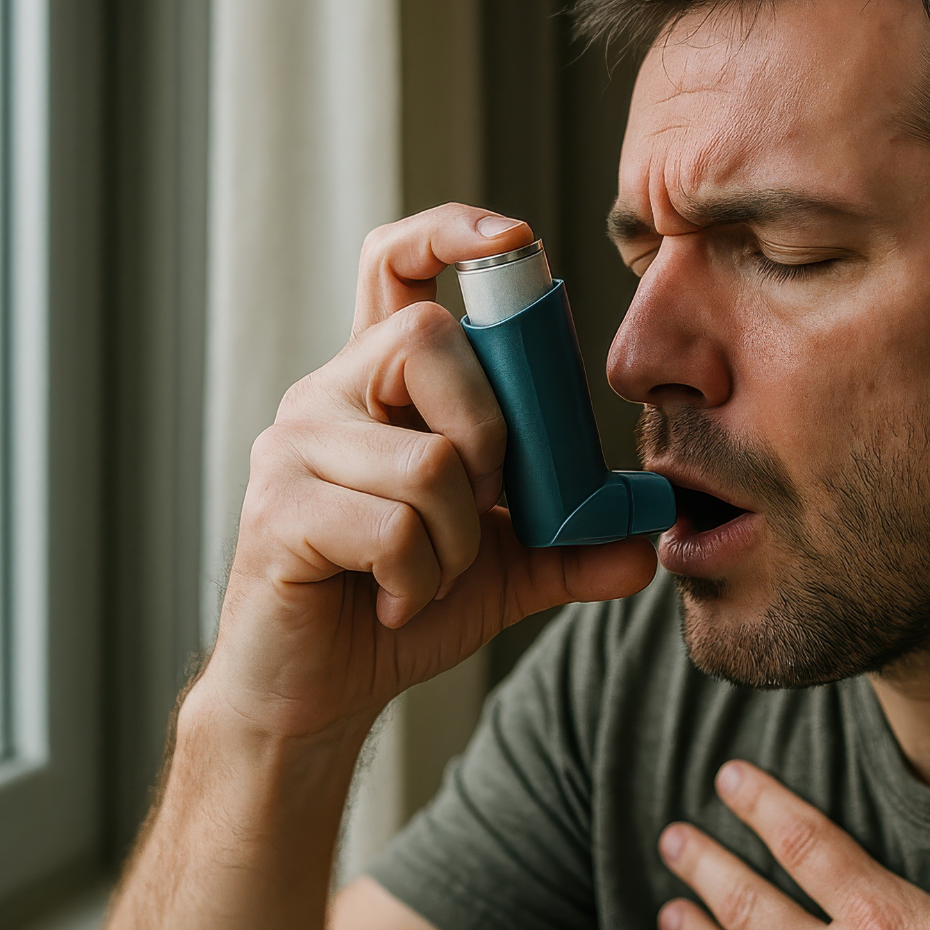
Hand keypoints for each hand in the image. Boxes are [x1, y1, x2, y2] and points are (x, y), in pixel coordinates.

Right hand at [193, 204, 656, 740]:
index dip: (449, 232)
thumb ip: (573, 539)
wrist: (311, 696)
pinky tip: (397, 602)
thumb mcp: (504, 567)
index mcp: (380, 386)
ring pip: (428, 458)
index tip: (513, 235)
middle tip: (482, 509)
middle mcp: (328, 396)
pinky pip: (394, 527)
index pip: (395, 264)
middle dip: (491, 437)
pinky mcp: (278, 513)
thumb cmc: (396, 607)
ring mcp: (294, 449)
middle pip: (429, 343)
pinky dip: (421, 578)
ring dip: (458, 540)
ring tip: (428, 576)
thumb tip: (652, 529)